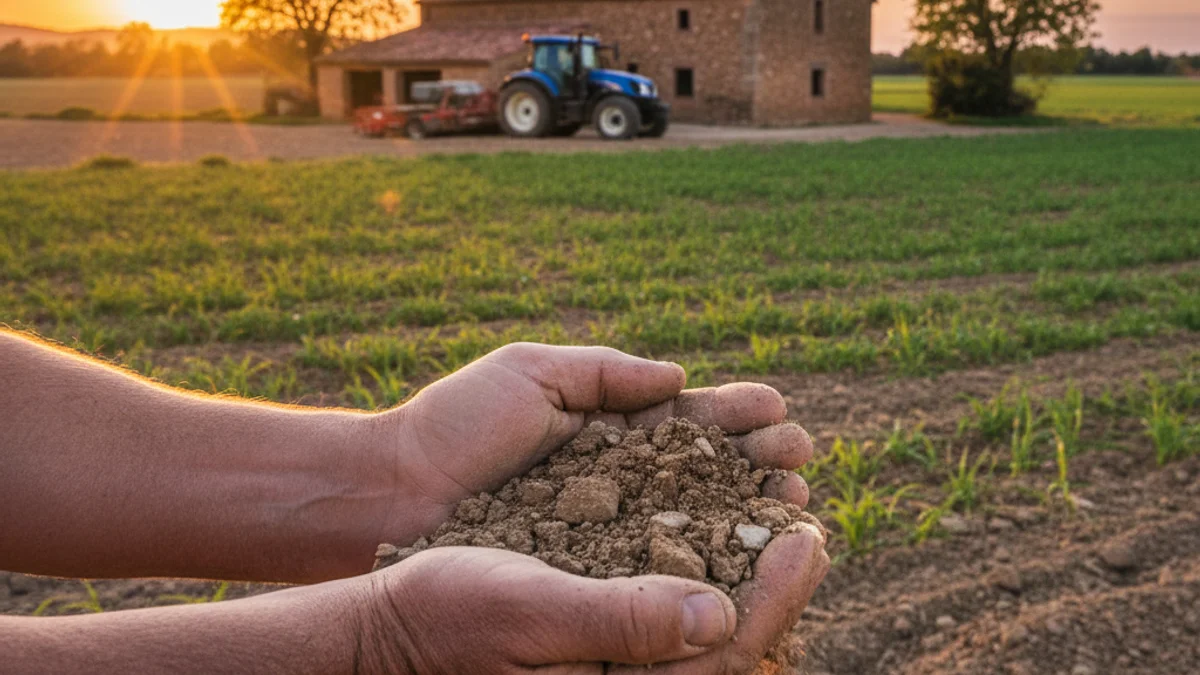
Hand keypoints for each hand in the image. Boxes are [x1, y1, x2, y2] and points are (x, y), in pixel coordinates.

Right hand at [353, 524, 828, 673]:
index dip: (777, 594)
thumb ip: (623, 620)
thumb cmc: (447, 615)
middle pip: (730, 641)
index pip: (727, 653)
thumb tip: (721, 616)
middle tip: (810, 520)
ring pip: (707, 618)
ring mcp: (615, 661)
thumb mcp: (530, 611)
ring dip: (748, 564)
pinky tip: (718, 523)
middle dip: (777, 580)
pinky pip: (672, 605)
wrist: (390, 627)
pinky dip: (704, 560)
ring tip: (779, 508)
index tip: (807, 535)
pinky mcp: (600, 635)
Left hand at [379, 343, 814, 543]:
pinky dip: (705, 556)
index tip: (778, 410)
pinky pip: (656, 562)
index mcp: (607, 430)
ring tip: (795, 495)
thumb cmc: (456, 424)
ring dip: (748, 507)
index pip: (686, 423)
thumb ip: (606, 371)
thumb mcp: (532, 372)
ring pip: (694, 518)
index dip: (734, 417)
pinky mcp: (589, 569)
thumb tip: (681, 377)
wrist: (392, 489)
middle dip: (757, 462)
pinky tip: (745, 549)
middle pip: (705, 473)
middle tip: (803, 458)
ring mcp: (606, 528)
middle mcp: (618, 482)